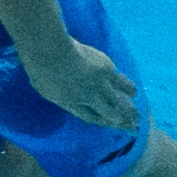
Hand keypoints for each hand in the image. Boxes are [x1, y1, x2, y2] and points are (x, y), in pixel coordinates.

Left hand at [19, 35, 145, 135]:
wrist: (50, 50)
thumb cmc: (41, 70)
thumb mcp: (48, 92)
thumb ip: (65, 98)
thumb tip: (75, 102)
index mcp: (73, 104)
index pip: (93, 118)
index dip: (105, 122)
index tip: (113, 125)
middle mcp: (90, 97)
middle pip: (112, 112)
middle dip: (124, 120)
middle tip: (134, 126)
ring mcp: (101, 83)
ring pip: (121, 99)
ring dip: (130, 107)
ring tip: (136, 112)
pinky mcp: (108, 69)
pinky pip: (123, 82)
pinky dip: (128, 88)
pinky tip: (132, 91)